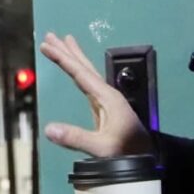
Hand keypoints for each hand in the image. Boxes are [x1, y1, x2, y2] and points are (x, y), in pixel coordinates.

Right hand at [40, 32, 152, 159]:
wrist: (147, 158)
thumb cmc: (126, 151)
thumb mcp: (101, 147)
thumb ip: (76, 137)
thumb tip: (48, 128)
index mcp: (107, 97)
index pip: (80, 73)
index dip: (63, 58)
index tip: (47, 45)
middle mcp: (107, 93)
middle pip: (84, 67)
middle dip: (67, 51)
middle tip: (50, 35)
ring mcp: (107, 100)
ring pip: (87, 73)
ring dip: (74, 58)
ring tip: (64, 43)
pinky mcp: (105, 108)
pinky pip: (88, 83)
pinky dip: (79, 73)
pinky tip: (77, 72)